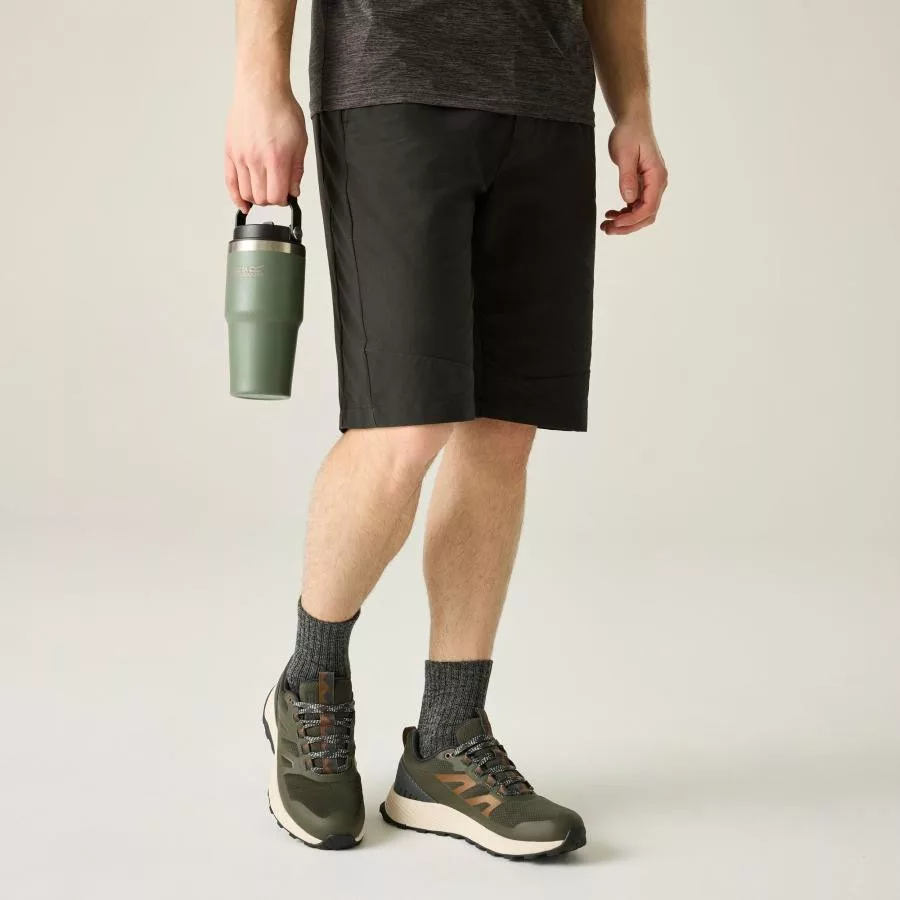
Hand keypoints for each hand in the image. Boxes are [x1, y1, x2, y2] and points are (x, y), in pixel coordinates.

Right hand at [225, 81, 307, 213]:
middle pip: (260, 198)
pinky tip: (243, 204)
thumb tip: (293, 192)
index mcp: (276, 159)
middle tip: (275, 191)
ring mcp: (240, 156)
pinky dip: (236, 197)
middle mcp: (255, 160)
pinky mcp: (229, 151)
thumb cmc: (281, 110)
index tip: (286, 195)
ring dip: (255, 198)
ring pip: (245, 193)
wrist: (261, 89)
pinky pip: (229, 182)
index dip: (283, 200)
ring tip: (262, 190)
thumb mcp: (300, 142)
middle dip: (270, 200)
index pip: (276, 197)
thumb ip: (296, 170)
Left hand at [601, 117, 667, 235]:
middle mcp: (658, 183)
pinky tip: (612, 213)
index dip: (631, 219)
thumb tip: (628, 200)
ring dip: (625, 222)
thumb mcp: (624, 154)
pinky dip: (625, 213)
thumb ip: (627, 178)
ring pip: (642, 213)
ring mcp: (652, 185)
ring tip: (606, 224)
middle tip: (606, 229)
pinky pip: (637, 206)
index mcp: (657, 176)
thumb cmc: (629, 134)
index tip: (614, 222)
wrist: (633, 122)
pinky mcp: (644, 185)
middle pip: (647, 215)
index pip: (648, 207)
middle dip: (627, 226)